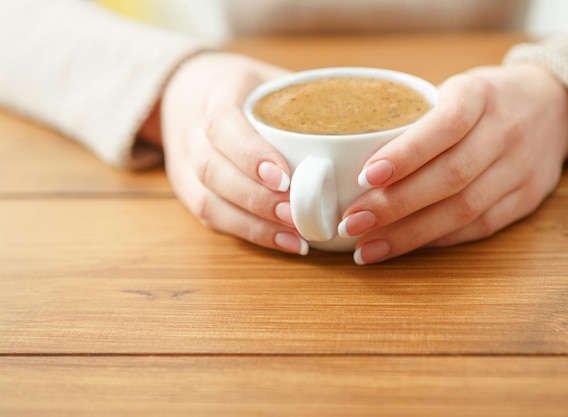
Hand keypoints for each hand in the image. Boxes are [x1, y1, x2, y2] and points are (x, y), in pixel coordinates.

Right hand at [145, 53, 308, 254]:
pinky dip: (249, 233)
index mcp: (216, 92)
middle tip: (298, 213)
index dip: (250, 154)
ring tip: (296, 234)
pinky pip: (211, 217)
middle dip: (258, 198)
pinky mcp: (187, 189)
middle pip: (213, 170)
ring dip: (254, 223)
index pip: (223, 123)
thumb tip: (365, 123)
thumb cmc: (243, 87)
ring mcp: (183, 163)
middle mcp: (192, 130)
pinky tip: (284, 241)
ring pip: (208, 200)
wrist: (183, 91)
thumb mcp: (270, 77)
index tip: (285, 177)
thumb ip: (307, 97)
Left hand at [338, 63, 567, 263]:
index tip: (363, 177)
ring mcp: (520, 168)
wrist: (552, 108)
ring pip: (464, 209)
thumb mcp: (452, 89)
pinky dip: (436, 239)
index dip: (405, 154)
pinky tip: (402, 246)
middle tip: (351, 222)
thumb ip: (412, 117)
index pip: (445, 125)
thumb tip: (346, 155)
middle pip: (451, 176)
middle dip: (395, 205)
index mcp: (480, 94)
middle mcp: (505, 131)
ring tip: (367, 247)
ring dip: (410, 234)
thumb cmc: (482, 100)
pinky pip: (478, 227)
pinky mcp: (526, 199)